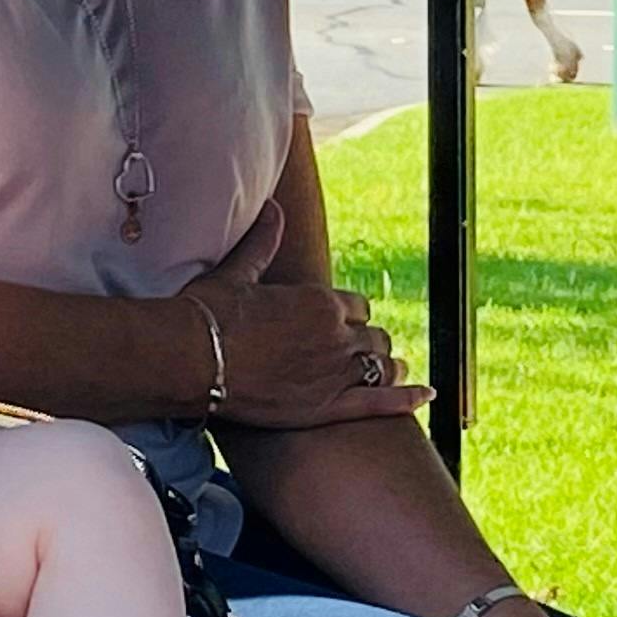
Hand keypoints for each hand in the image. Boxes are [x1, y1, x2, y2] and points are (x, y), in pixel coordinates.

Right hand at [188, 200, 427, 429]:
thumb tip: (272, 208)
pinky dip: (408, 397)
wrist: (190, 359)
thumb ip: (262, 242)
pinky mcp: (327, 408)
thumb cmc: (206, 314)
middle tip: (362, 352)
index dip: (352, 316)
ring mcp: (335, 373)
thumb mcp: (237, 273)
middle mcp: (336, 336)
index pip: (357, 307)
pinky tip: (426, 393)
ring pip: (381, 367)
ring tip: (395, 369)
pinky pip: (381, 402)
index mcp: (320, 302)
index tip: (344, 323)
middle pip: (373, 338)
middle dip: (370, 343)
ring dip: (388, 366)